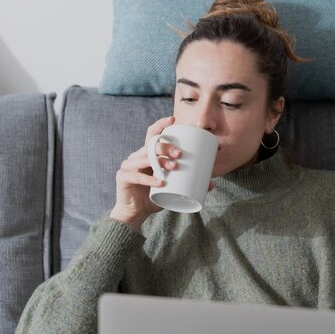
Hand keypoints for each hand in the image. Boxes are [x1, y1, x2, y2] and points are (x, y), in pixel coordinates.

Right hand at [110, 116, 180, 231]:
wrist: (135, 214)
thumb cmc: (153, 198)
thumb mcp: (172, 188)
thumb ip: (188, 184)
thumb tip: (211, 185)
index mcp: (147, 155)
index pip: (152, 134)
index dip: (161, 124)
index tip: (173, 119)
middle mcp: (136, 156)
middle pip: (150, 145)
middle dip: (166, 146)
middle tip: (179, 154)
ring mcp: (127, 166)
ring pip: (144, 158)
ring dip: (160, 161)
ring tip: (174, 167)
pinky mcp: (122, 177)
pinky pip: (136, 176)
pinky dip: (149, 179)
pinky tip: (160, 182)